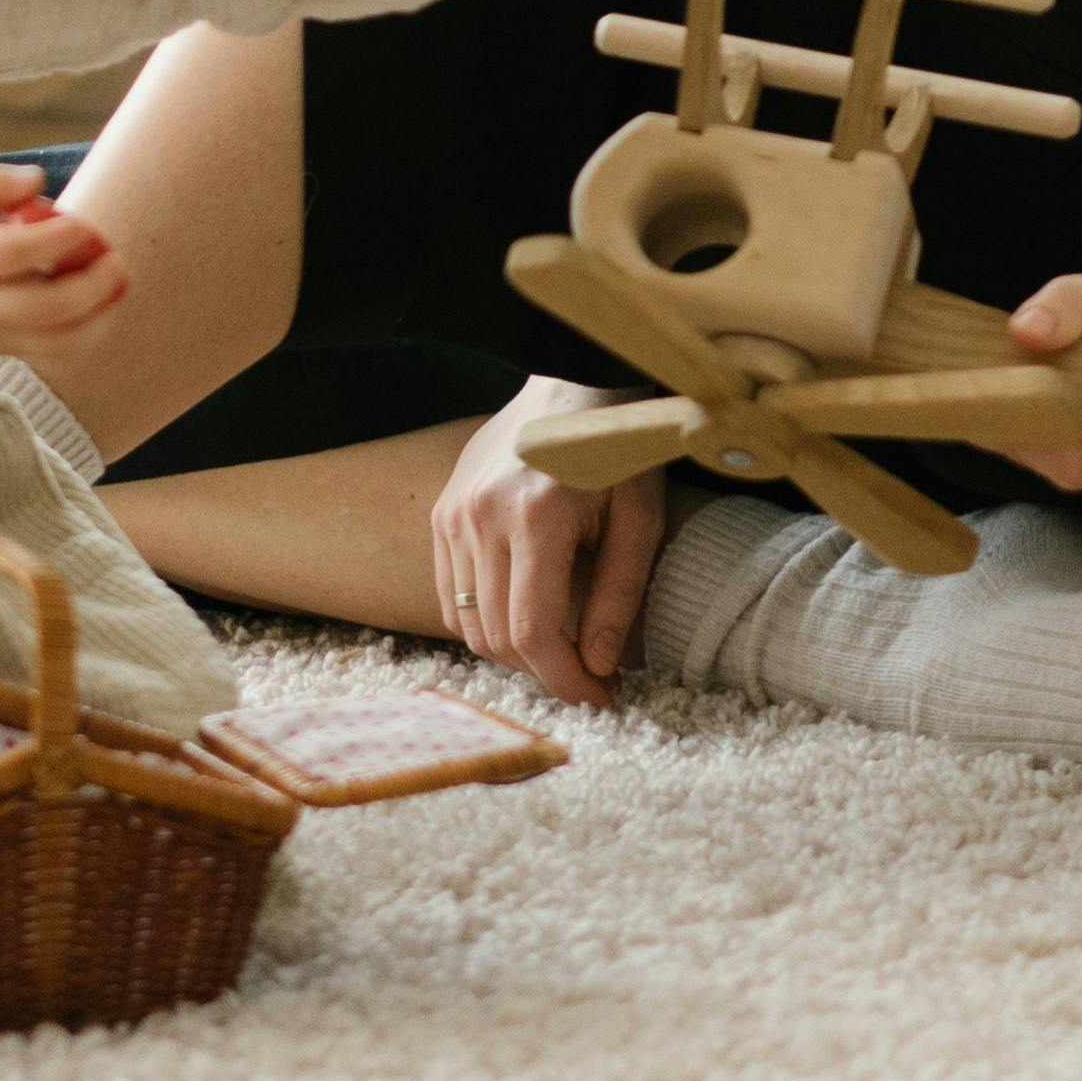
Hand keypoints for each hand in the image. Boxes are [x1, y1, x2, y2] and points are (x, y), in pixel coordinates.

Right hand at [0, 157, 129, 356]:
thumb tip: (36, 181)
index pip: (4, 255)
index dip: (49, 241)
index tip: (83, 223)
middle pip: (37, 309)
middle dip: (88, 288)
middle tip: (116, 257)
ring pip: (52, 343)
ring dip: (97, 316)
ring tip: (117, 278)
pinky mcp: (2, 349)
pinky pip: (53, 352)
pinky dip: (89, 330)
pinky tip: (103, 298)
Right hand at [430, 377, 667, 703]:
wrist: (573, 384)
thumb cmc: (617, 449)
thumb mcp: (639, 519)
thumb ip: (617, 597)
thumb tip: (598, 668)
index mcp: (536, 516)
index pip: (532, 632)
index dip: (566, 680)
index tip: (600, 697)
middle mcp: (482, 516)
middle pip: (496, 636)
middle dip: (544, 673)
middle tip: (588, 679)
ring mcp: (453, 513)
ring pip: (468, 623)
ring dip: (513, 652)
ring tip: (559, 648)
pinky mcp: (442, 512)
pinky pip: (451, 594)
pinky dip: (485, 621)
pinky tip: (525, 616)